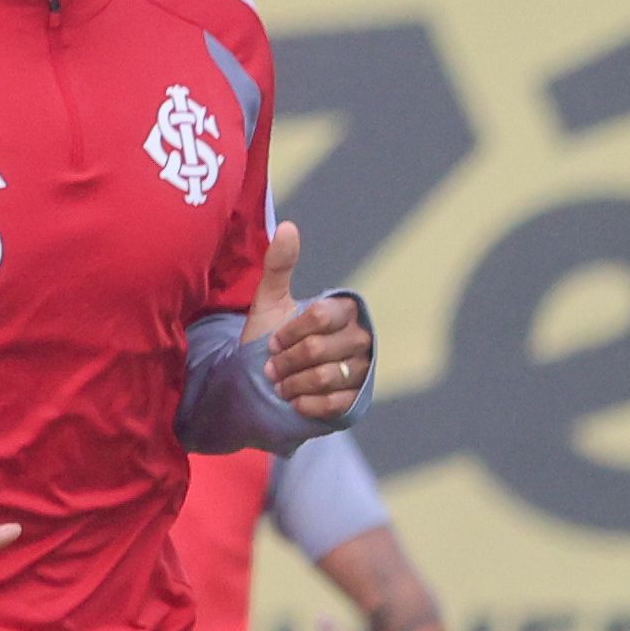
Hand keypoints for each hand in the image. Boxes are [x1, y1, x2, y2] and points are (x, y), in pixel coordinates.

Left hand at [255, 218, 373, 426]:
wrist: (266, 385)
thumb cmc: (271, 340)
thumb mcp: (271, 302)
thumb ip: (279, 266)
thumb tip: (288, 226)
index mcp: (344, 311)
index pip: (320, 316)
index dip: (288, 333)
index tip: (272, 341)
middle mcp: (360, 337)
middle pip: (318, 349)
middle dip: (285, 361)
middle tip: (271, 367)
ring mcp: (363, 369)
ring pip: (325, 376)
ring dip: (292, 383)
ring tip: (280, 384)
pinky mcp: (357, 399)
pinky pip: (334, 403)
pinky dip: (307, 404)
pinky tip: (295, 401)